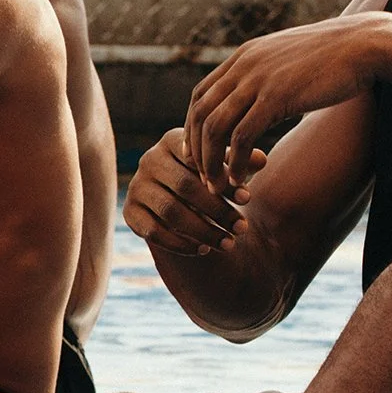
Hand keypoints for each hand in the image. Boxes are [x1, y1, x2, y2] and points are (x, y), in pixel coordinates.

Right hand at [124, 128, 261, 257]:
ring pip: (170, 212)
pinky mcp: (129, 212)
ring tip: (229, 244)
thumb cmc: (207, 177)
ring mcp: (136, 187)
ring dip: (203, 231)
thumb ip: (239, 162)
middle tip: (242, 228)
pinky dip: (180, 244)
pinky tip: (203, 250)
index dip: (223, 180)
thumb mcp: (223, 167)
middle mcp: (149, 160)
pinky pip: (153, 232)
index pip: (199, 161)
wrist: (177, 198)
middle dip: (217, 210)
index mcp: (171, 141)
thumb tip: (262, 159)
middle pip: (184, 187)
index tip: (249, 198)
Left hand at [187, 14, 391, 194]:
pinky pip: (242, 136)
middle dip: (196, 150)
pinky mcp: (276, 97)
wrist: (363, 44)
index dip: (192, 127)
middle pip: (200, 114)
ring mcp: (258, 80)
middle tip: (203, 176)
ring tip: (218, 186)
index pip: (200, 95)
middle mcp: (243, 66)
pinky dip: (235, 162)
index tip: (197, 153)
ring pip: (215, 128)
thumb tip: (261, 94)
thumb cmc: (333, 56)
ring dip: (212, 162)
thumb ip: (268, 74)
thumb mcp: (288, 59)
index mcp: (243, 57)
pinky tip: (240, 179)